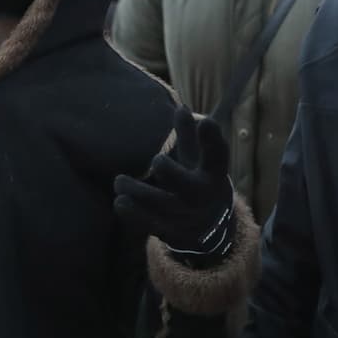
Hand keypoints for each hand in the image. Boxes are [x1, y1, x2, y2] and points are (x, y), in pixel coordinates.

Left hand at [114, 106, 235, 265]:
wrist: (209, 230)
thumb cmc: (198, 182)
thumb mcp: (198, 161)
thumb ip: (188, 136)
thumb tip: (181, 107)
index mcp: (212, 174)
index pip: (218, 156)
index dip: (213, 139)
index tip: (205, 121)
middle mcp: (200, 196)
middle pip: (187, 186)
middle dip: (170, 173)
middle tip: (156, 161)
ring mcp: (184, 216)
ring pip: (160, 205)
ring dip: (138, 193)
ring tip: (119, 181)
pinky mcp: (168, 231)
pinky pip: (148, 224)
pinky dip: (132, 214)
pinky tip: (120, 202)